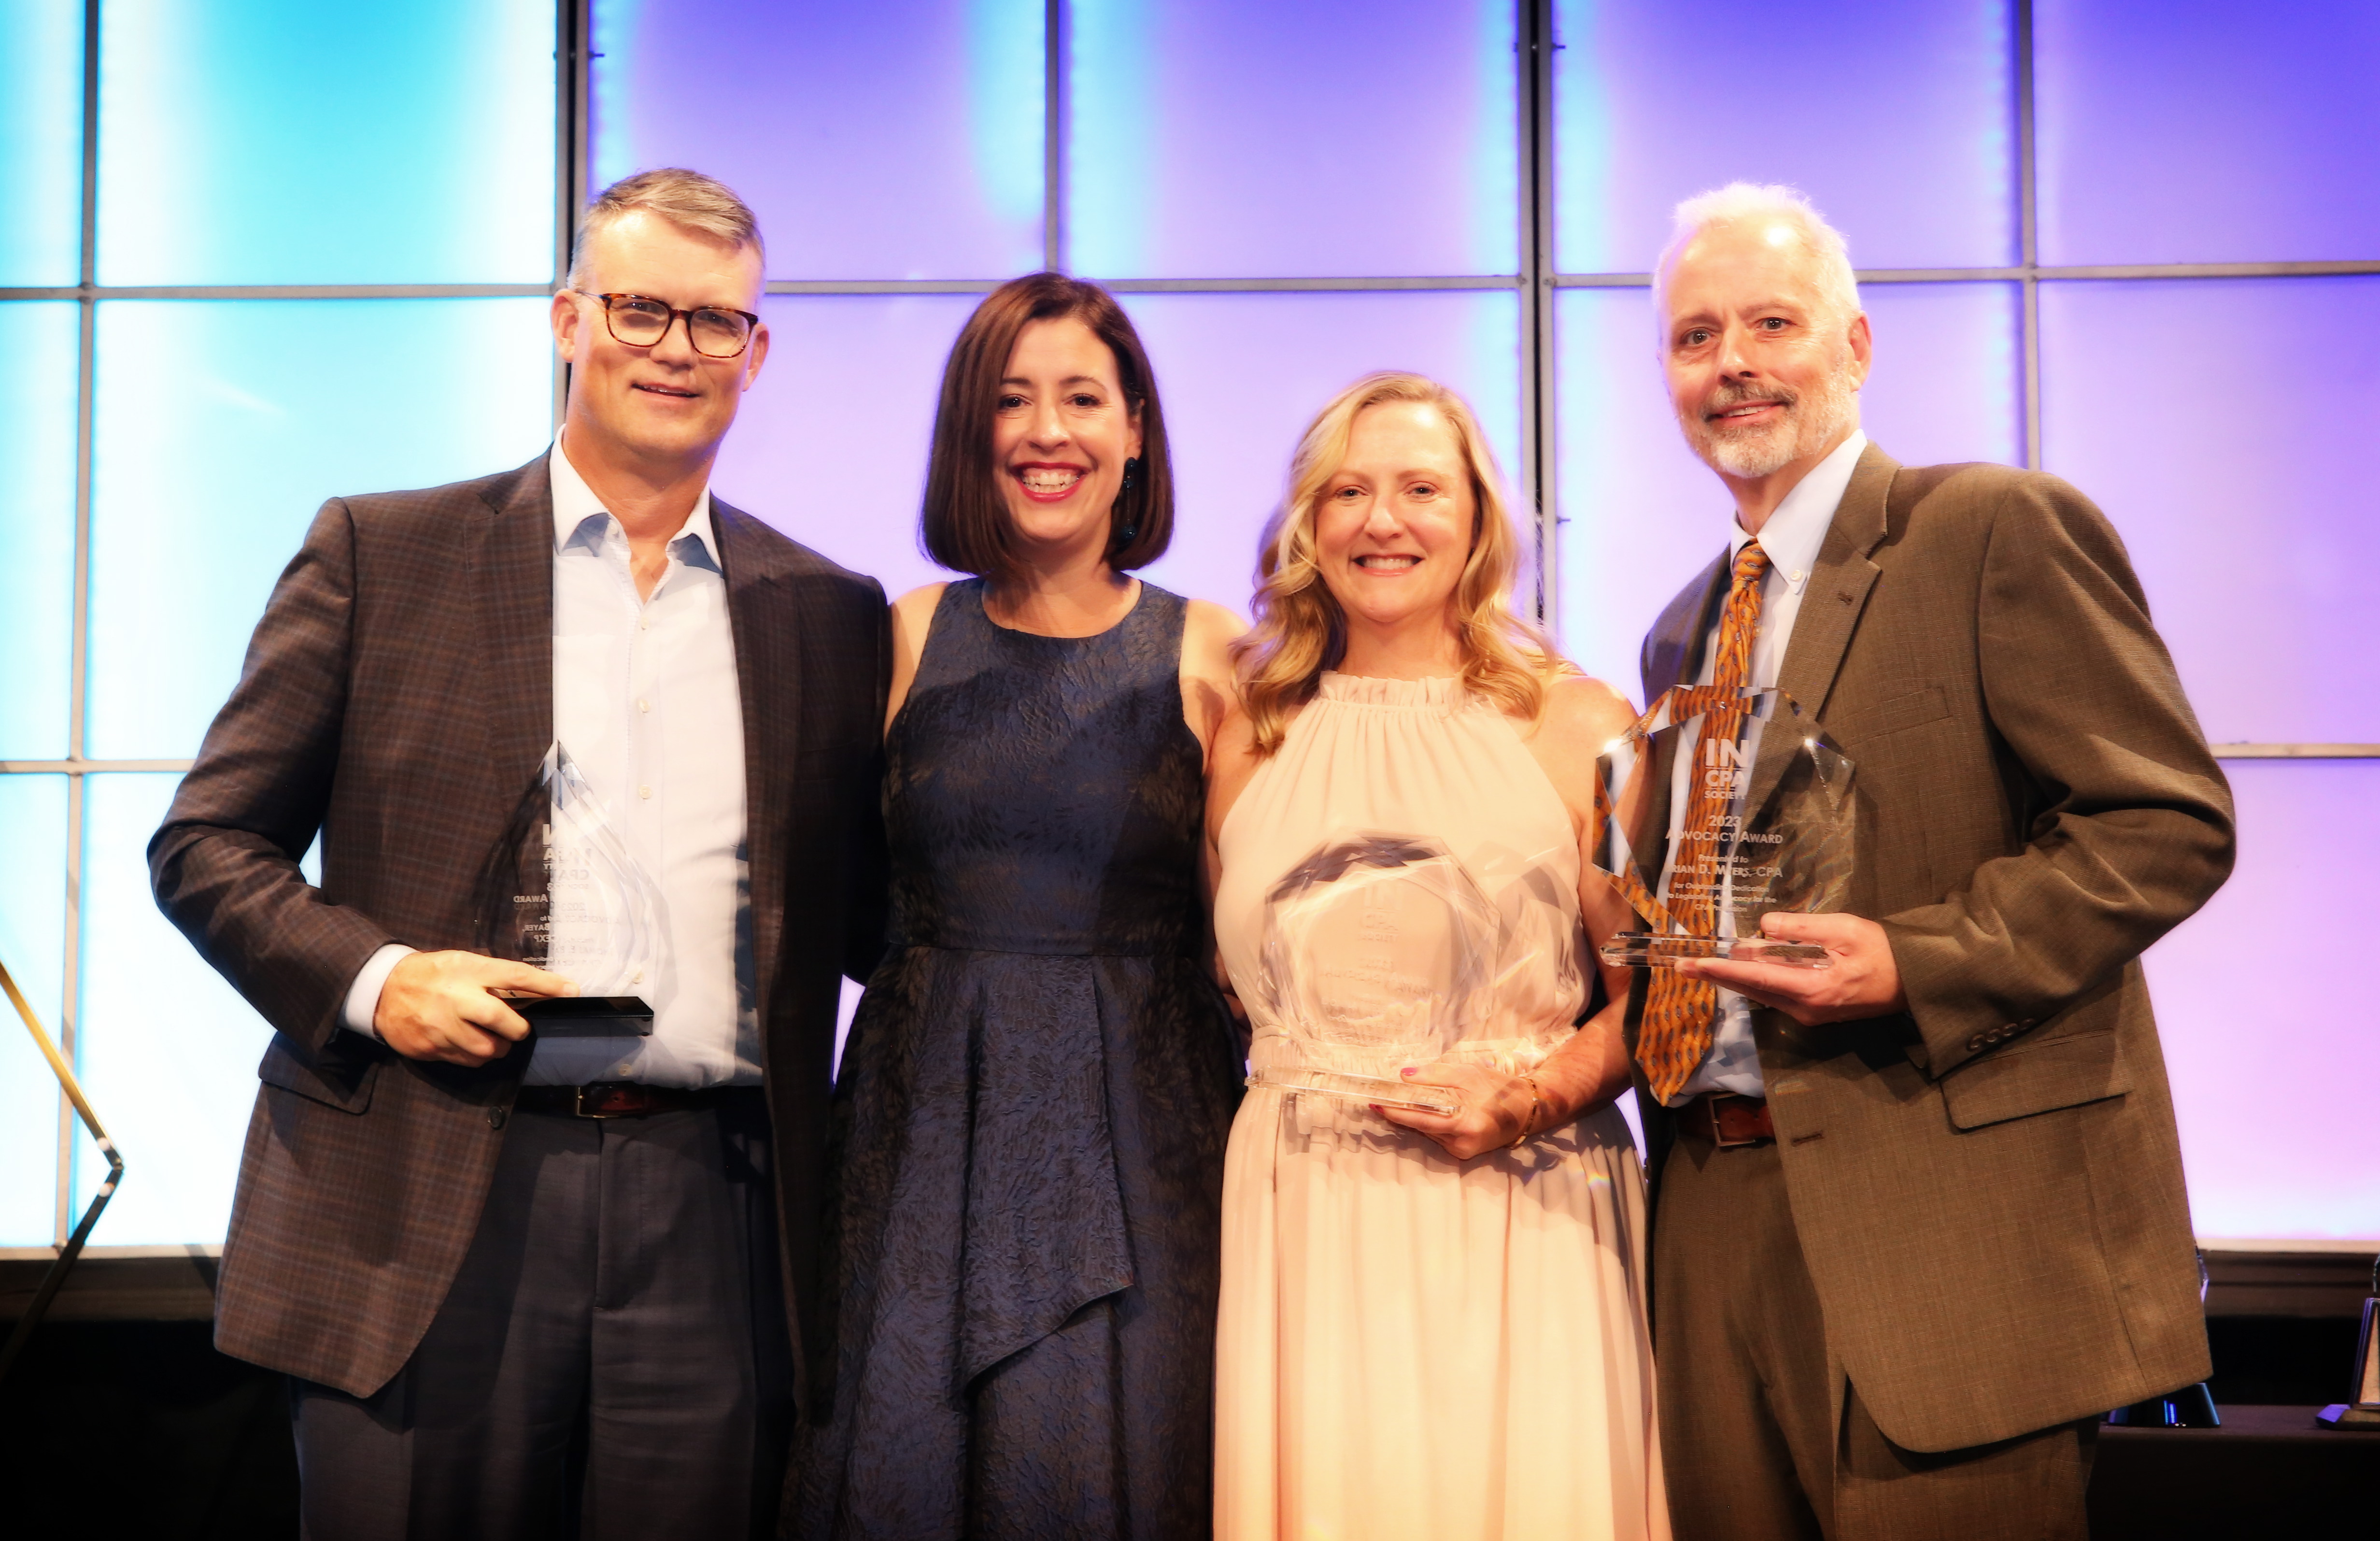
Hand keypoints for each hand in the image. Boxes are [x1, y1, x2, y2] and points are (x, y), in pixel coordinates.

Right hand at [373, 950, 575, 1066]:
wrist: (383, 990)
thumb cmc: (433, 974)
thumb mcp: (463, 962)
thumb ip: (493, 977)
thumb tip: (534, 990)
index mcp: (468, 970)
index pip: (515, 976)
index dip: (547, 984)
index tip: (572, 990)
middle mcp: (456, 998)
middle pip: (503, 1021)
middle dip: (517, 1029)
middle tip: (517, 1029)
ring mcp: (440, 1025)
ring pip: (486, 1049)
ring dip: (497, 1047)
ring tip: (490, 1037)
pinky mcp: (429, 1047)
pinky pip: (465, 1061)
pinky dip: (474, 1056)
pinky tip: (467, 1042)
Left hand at [1374, 1062, 1536, 1160]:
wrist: (1527, 1109)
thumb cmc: (1498, 1088)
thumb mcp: (1468, 1074)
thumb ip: (1435, 1075)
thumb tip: (1404, 1076)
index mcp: (1465, 1123)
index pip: (1421, 1119)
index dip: (1396, 1111)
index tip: (1376, 1103)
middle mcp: (1462, 1143)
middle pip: (1421, 1126)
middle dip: (1399, 1112)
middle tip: (1378, 1098)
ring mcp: (1463, 1150)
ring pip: (1427, 1131)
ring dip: (1413, 1116)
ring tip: (1397, 1100)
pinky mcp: (1463, 1152)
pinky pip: (1437, 1135)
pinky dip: (1428, 1122)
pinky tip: (1424, 1110)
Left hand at [1678, 912, 1905, 1025]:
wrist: (1915, 982)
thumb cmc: (1884, 952)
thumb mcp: (1844, 930)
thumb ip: (1802, 928)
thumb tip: (1764, 928)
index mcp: (1812, 990)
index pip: (1754, 979)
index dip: (1720, 970)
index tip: (1690, 965)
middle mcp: (1804, 1009)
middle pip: (1752, 989)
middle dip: (1719, 975)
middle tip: (1684, 964)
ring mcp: (1809, 1015)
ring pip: (1762, 993)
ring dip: (1737, 977)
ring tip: (1705, 965)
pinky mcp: (1814, 1012)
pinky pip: (1777, 995)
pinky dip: (1758, 981)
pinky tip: (1747, 967)